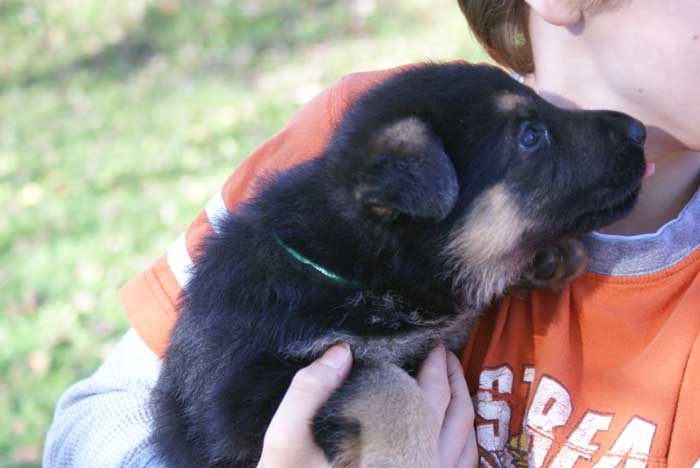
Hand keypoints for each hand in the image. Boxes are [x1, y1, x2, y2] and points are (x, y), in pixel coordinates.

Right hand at [257, 343, 476, 467]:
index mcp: (393, 442)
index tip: (431, 346)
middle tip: (444, 354)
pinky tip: (458, 431)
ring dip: (464, 405)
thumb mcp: (288, 436)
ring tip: (455, 383)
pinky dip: (467, 440)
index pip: (425, 394)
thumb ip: (311, 389)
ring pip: (466, 439)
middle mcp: (420, 463)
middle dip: (452, 377)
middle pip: (454, 412)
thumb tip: (341, 352)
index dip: (432, 365)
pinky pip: (464, 464)